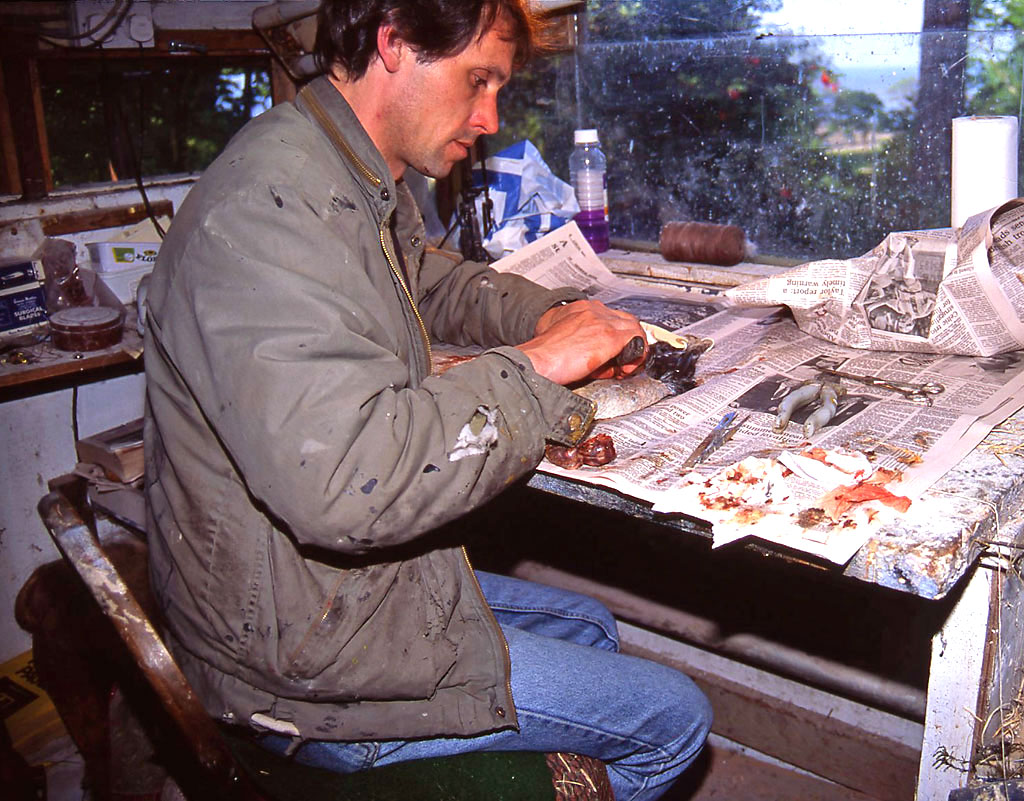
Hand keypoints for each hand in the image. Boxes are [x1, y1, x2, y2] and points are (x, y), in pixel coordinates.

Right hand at [518, 300, 645, 384]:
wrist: (535, 363)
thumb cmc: (541, 358)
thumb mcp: (559, 341)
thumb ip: (579, 343)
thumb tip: (597, 359)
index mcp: (579, 309)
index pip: (609, 318)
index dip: (614, 338)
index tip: (609, 355)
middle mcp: (592, 311)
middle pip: (625, 321)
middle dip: (627, 343)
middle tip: (620, 363)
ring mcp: (602, 322)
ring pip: (634, 329)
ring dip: (632, 350)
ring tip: (623, 368)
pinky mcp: (609, 336)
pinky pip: (635, 341)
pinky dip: (635, 356)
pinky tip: (624, 369)